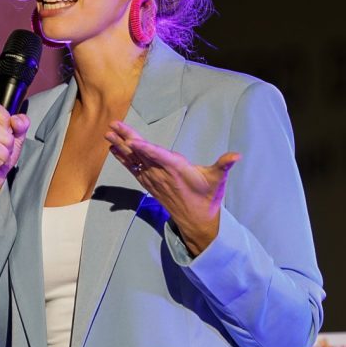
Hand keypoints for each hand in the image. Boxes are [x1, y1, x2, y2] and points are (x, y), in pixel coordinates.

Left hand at [105, 120, 239, 256]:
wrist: (197, 221)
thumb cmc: (208, 197)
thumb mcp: (218, 180)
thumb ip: (224, 165)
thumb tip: (237, 156)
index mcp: (177, 169)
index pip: (159, 156)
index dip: (145, 148)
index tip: (132, 140)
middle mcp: (162, 174)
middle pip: (141, 154)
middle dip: (126, 139)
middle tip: (113, 126)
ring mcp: (154, 180)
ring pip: (134, 160)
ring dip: (120, 147)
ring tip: (108, 134)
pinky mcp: (150, 184)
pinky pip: (133, 170)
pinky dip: (123, 159)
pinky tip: (114, 150)